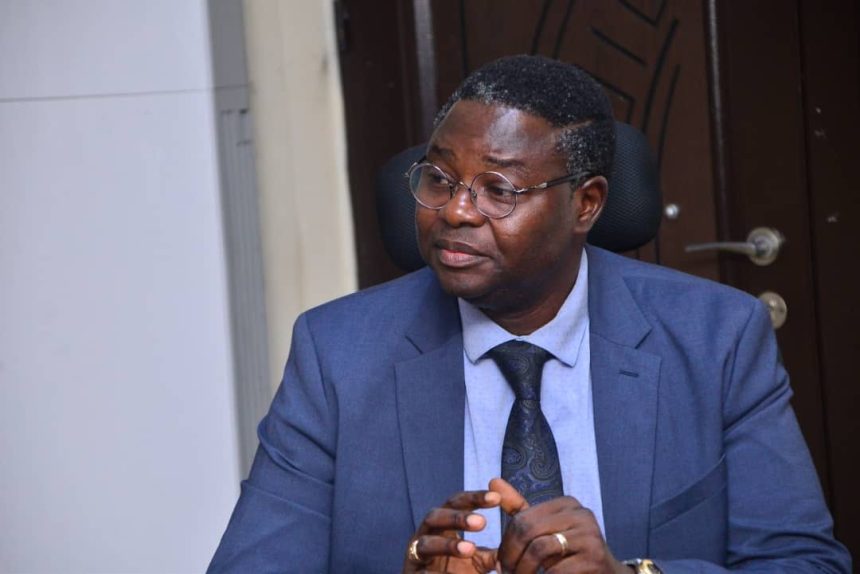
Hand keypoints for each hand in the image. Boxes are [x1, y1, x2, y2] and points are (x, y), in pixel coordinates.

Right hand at [402, 489, 501, 573]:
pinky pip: (421, 573)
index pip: (456, 503)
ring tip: (470, 549)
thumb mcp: (476, 561)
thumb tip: (517, 543)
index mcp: (441, 526)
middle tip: (482, 522)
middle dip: (457, 518)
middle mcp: (425, 535)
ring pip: (425, 543)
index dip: (474, 498)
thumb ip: (492, 553)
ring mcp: (414, 556)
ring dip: (448, 545)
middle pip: (436, 516)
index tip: (497, 498)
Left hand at [491, 478, 630, 573]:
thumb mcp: (544, 530)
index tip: (500, 563)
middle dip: (511, 556)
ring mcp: (590, 535)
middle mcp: (580, 514)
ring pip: (539, 549)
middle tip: (505, 573)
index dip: (506, 542)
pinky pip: (555, 570)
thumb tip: (493, 480)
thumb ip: (519, 508)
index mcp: (567, 504)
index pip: (522, 517)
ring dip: (523, 570)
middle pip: (528, 530)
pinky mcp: (594, 558)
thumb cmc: (569, 554)